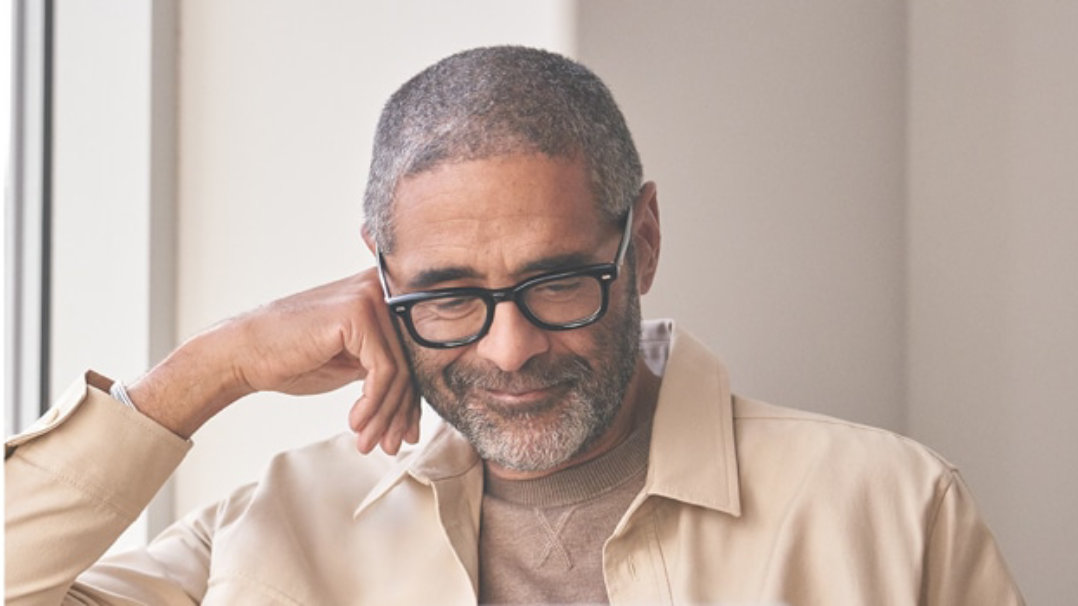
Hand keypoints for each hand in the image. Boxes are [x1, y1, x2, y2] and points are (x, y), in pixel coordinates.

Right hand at [129, 269, 419, 454]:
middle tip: (394, 446)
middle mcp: (382, 288)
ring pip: (401, 371)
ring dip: (386, 415)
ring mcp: (371, 296)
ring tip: (369, 442)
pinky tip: (355, 423)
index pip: (414, 354)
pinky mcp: (358, 313)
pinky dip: (374, 404)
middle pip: (412, 362)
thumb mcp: (353, 365)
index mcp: (384, 296)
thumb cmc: (295, 359)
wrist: (244, 353)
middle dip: (402, 412)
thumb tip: (416, 413)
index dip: (412, 400)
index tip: (405, 435)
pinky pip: (384, 370)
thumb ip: (386, 372)